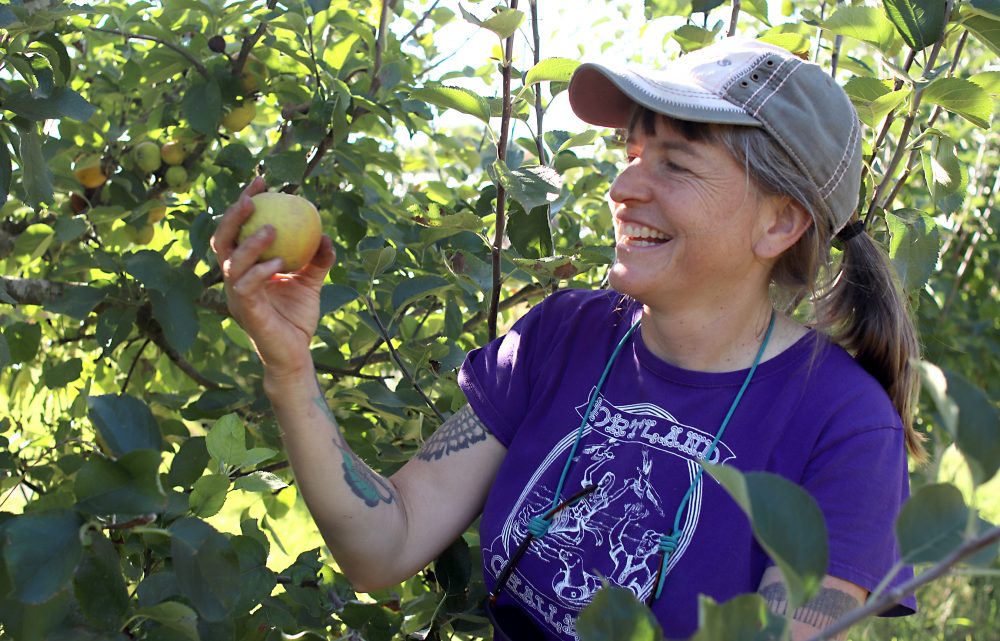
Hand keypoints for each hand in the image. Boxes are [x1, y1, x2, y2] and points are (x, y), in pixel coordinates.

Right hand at [210, 176, 335, 377]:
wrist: (295, 354)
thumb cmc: (297, 318)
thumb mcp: (310, 282)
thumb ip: (317, 259)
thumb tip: (326, 234)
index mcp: (245, 268)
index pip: (238, 230)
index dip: (244, 204)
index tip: (261, 181)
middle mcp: (235, 279)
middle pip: (222, 240)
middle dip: (233, 216)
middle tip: (253, 197)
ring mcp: (236, 296)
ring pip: (231, 262)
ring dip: (250, 242)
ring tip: (272, 228)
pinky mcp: (246, 312)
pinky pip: (247, 286)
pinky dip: (260, 271)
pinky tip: (279, 261)